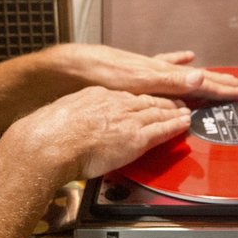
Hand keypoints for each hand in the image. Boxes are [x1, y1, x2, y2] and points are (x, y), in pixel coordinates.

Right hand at [4, 86, 191, 183]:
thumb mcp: (66, 112)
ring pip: (159, 112)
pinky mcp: (137, 138)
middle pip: (147, 101)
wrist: (52, 142)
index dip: (142, 99)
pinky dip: (176, 126)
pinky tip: (185, 124)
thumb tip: (78, 123)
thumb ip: (79, 114)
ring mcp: (129, 120)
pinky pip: (163, 130)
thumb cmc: (51, 133)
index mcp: (100, 95)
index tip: (148, 100)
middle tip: (177, 102)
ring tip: (185, 112)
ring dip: (175, 112)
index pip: (127, 96)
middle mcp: (117, 103)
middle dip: (165, 101)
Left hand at [49, 45, 237, 101]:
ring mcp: (146, 69)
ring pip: (182, 72)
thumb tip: (200, 80)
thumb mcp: (135, 81)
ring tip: (218, 74)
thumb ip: (167, 81)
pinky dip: (176, 62)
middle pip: (195, 77)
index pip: (199, 83)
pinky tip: (183, 56)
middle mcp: (157, 69)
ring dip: (202, 75)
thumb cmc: (99, 75)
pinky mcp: (133, 69)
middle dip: (218, 82)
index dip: (220, 89)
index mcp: (160, 74)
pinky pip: (162, 65)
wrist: (69, 67)